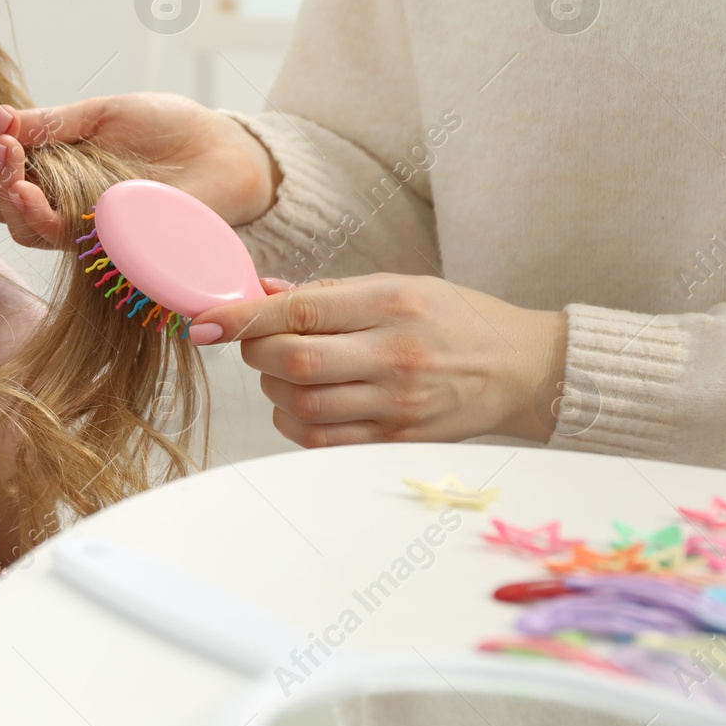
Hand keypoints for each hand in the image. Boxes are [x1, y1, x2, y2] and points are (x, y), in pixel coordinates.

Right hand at [0, 92, 280, 248]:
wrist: (226, 148)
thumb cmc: (167, 129)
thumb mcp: (100, 114)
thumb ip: (50, 124)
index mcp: (52, 176)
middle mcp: (61, 209)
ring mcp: (85, 231)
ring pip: (21, 227)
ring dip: (3, 189)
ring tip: (5, 153)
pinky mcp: (112, 245)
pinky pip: (63, 239)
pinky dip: (36, 213)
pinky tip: (24, 186)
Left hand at [188, 273, 568, 445]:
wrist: (521, 368)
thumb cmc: (453, 317)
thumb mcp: (396, 284)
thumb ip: (325, 293)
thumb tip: (259, 293)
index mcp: (392, 304)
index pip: (300, 313)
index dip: (241, 319)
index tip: (204, 323)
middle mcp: (395, 356)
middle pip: (295, 361)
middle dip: (256, 352)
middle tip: (256, 343)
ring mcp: (398, 405)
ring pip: (302, 405)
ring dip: (273, 388)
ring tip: (285, 371)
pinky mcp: (398, 441)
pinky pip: (323, 440)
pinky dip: (295, 421)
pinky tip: (303, 401)